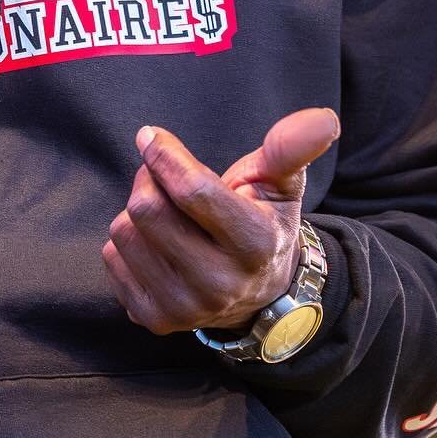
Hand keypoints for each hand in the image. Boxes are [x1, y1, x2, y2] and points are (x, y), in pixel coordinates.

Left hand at [102, 107, 338, 336]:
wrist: (259, 294)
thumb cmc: (263, 221)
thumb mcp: (280, 182)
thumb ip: (292, 146)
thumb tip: (324, 117)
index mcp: (255, 244)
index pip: (192, 191)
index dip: (164, 154)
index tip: (151, 135)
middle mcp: (220, 285)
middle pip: (147, 209)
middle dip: (150, 179)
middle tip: (166, 177)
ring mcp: (186, 309)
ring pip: (124, 232)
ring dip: (136, 211)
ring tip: (168, 212)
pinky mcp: (155, 320)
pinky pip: (112, 259)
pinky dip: (128, 242)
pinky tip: (158, 244)